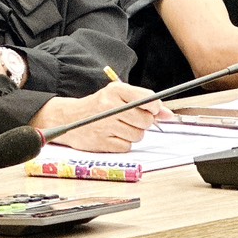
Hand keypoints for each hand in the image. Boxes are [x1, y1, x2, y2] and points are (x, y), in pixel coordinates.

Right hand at [33, 81, 170, 152]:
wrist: (69, 119)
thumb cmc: (98, 106)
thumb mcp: (117, 95)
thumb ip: (144, 102)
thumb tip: (168, 114)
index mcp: (115, 91)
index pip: (147, 99)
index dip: (155, 107)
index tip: (154, 110)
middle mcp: (110, 107)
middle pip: (145, 120)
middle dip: (143, 122)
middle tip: (132, 118)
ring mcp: (106, 126)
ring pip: (138, 135)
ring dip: (134, 133)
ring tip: (120, 126)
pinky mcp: (103, 142)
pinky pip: (127, 146)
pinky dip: (124, 143)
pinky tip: (113, 135)